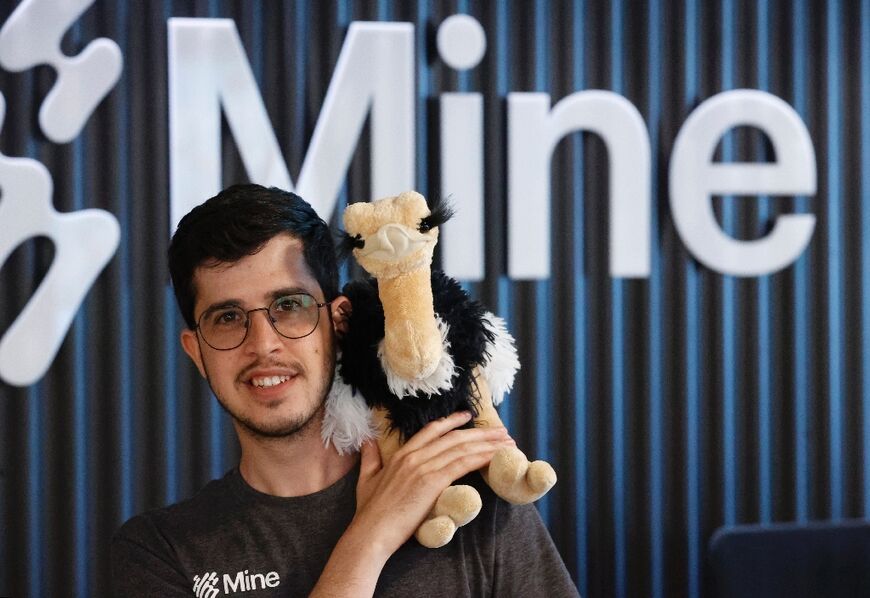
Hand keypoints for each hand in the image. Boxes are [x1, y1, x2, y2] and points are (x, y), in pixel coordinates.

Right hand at [350, 411, 513, 559]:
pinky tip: (495, 456)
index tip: (468, 417)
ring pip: (462, 448)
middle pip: (453, 437)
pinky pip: (463, 464)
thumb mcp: (366, 480)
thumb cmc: (369, 513)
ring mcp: (423, 467)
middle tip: (499, 431)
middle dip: (480, 433)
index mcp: (400, 454)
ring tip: (506, 442)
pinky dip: (482, 457)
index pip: (432, 431)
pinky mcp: (432, 481)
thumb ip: (370, 459)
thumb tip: (366, 443)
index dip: (451, 422)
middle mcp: (414, 456)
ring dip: (487, 443)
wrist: (370, 534)